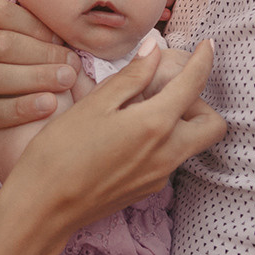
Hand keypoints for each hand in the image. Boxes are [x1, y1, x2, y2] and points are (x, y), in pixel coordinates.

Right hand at [0, 40, 224, 234]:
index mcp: (155, 125)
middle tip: (169, 90)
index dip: (204, 60)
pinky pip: (169, 160)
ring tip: (142, 109)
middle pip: (212, 126)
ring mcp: (159, 176)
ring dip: (181, 122)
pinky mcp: (146, 190)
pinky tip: (128, 135)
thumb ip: (131, 77)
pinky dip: (162, 141)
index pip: (194, 85)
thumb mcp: (94, 105)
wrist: (42, 208)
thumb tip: (154, 50)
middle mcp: (167, 154)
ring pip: (191, 144)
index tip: (206, 45)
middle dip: (201, 103)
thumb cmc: (60, 152)